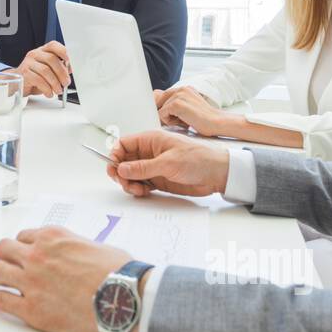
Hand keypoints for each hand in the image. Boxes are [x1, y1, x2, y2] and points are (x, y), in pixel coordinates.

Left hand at [0, 226, 142, 331]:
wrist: (123, 297)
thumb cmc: (118, 273)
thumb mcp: (97, 246)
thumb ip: (78, 247)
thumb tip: (78, 254)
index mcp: (53, 237)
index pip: (25, 236)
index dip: (19, 243)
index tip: (17, 248)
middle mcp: (37, 255)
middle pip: (3, 249)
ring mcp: (30, 281)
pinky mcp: (31, 308)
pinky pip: (0, 299)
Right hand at [12, 41, 71, 96]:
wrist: (17, 84)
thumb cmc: (35, 77)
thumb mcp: (48, 71)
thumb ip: (58, 68)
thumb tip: (70, 69)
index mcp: (42, 51)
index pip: (53, 45)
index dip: (63, 52)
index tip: (70, 61)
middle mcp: (35, 54)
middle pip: (51, 59)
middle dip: (62, 73)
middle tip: (66, 83)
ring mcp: (28, 63)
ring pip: (45, 70)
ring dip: (55, 83)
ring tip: (58, 90)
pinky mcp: (24, 73)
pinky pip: (38, 80)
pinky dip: (47, 88)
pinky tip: (49, 93)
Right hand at [107, 130, 229, 197]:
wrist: (217, 174)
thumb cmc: (199, 159)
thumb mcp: (168, 162)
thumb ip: (143, 167)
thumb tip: (122, 168)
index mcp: (151, 140)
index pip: (124, 144)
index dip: (115, 155)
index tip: (114, 168)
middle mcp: (149, 152)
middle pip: (124, 161)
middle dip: (120, 172)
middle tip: (124, 182)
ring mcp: (153, 166)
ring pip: (131, 174)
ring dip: (129, 183)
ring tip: (137, 189)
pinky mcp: (158, 179)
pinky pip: (140, 183)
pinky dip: (137, 189)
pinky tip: (143, 192)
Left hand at [157, 86, 231, 136]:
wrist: (217, 123)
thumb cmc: (203, 120)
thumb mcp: (187, 108)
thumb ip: (174, 104)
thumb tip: (157, 106)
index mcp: (184, 89)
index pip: (161, 95)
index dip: (162, 107)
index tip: (169, 115)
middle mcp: (180, 89)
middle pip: (156, 100)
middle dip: (163, 112)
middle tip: (180, 119)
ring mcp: (178, 95)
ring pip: (159, 109)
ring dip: (169, 118)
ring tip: (184, 120)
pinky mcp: (176, 104)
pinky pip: (161, 115)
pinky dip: (170, 122)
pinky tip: (184, 122)